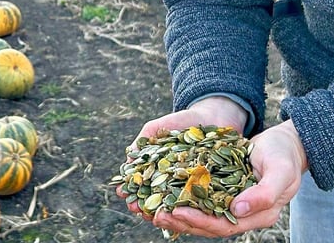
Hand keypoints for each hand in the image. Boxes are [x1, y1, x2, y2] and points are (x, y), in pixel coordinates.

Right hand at [119, 97, 247, 211]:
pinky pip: (201, 202)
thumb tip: (127, 160)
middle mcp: (172, 184)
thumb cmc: (180, 122)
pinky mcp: (210, 190)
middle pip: (156, 201)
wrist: (211, 117)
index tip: (123, 193)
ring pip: (177, 207)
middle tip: (136, 209)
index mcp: (157, 172)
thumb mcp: (156, 129)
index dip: (131, 191)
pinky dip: (192, 209)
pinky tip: (183, 211)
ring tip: (155, 216)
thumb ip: (141, 143)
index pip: (141, 187)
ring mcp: (191, 188)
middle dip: (144, 207)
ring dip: (165, 214)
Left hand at [151, 120, 306, 237]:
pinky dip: (183, 198)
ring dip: (177, 214)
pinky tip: (164, 193)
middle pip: (208, 225)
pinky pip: (200, 199)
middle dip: (181, 221)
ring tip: (153, 209)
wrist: (286, 144)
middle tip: (156, 214)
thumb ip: (264, 194)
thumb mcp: (280, 172)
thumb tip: (237, 210)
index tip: (177, 212)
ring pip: (201, 215)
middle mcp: (243, 214)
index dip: (200, 221)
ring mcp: (232, 203)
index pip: (224, 226)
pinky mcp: (223, 191)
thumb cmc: (284, 156)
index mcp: (259, 215)